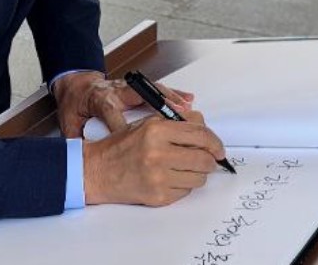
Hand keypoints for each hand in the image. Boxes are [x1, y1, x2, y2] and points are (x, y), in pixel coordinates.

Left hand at [52, 71, 193, 137]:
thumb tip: (77, 155)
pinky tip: (188, 102)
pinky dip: (174, 96)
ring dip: (171, 100)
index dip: (120, 124)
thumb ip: (74, 137)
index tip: (129, 137)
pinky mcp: (136, 88)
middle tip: (177, 116)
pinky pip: (158, 90)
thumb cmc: (75, 105)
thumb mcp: (69, 122)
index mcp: (98, 100)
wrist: (75, 84)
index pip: (111, 111)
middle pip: (139, 96)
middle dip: (158, 104)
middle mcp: (116, 91)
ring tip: (189, 111)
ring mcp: (128, 88)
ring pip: (153, 91)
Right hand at [83, 115, 226, 206]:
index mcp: (156, 130)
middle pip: (204, 159)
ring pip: (199, 178)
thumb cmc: (122, 146)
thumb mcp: (146, 124)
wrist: (98, 171)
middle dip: (210, 160)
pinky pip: (186, 191)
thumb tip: (203, 124)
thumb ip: (176, 122)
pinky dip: (184, 185)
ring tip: (186, 168)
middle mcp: (158, 153)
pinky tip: (171, 178)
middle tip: (208, 160)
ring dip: (198, 174)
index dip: (215, 142)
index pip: (200, 134)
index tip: (218, 148)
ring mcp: (158, 177)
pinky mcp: (158, 196)